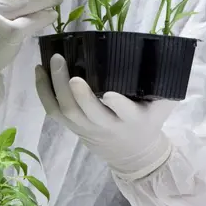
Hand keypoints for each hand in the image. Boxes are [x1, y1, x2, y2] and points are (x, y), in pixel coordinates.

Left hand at [35, 54, 175, 180]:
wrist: (134, 155)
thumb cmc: (148, 121)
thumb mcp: (162, 106)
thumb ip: (165, 84)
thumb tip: (167, 51)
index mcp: (133, 120)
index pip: (124, 113)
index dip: (117, 105)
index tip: (110, 93)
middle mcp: (107, 126)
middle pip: (87, 112)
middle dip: (74, 90)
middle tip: (63, 62)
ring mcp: (86, 128)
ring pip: (66, 112)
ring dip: (54, 87)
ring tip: (49, 63)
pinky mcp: (72, 128)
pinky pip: (53, 113)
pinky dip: (43, 93)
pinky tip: (38, 72)